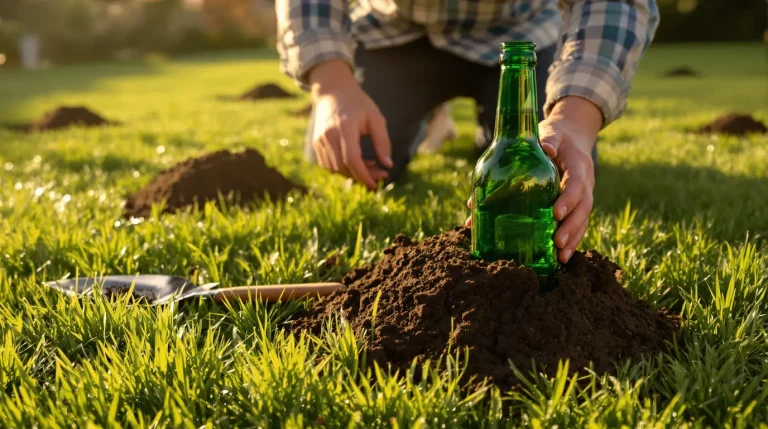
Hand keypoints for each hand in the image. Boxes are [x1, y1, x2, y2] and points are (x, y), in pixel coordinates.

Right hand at [308, 60, 393, 189]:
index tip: (375, 184)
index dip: (364, 175)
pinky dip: (342, 169)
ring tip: (369, 164)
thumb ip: (382, 142)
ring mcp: (319, 140)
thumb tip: (388, 165)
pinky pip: (328, 165)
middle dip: (362, 175)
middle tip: (380, 173)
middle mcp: (328, 135)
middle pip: (343, 167)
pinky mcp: (316, 144)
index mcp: (345, 127)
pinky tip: (356, 162)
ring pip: (335, 169)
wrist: (332, 91)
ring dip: (352, 173)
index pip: (352, 159)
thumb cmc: (358, 104)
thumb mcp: (375, 118)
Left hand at [465, 96, 601, 262]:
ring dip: (572, 240)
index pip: (577, 185)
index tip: (556, 214)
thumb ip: (547, 140)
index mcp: (579, 166)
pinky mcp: (577, 206)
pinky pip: (578, 225)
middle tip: (557, 242)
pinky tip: (559, 258)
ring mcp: (584, 196)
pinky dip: (570, 242)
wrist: (572, 137)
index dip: (568, 200)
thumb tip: (542, 148)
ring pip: (583, 220)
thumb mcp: (551, 133)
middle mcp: (586, 183)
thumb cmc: (556, 137)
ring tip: (560, 258)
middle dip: (571, 227)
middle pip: (583, 209)